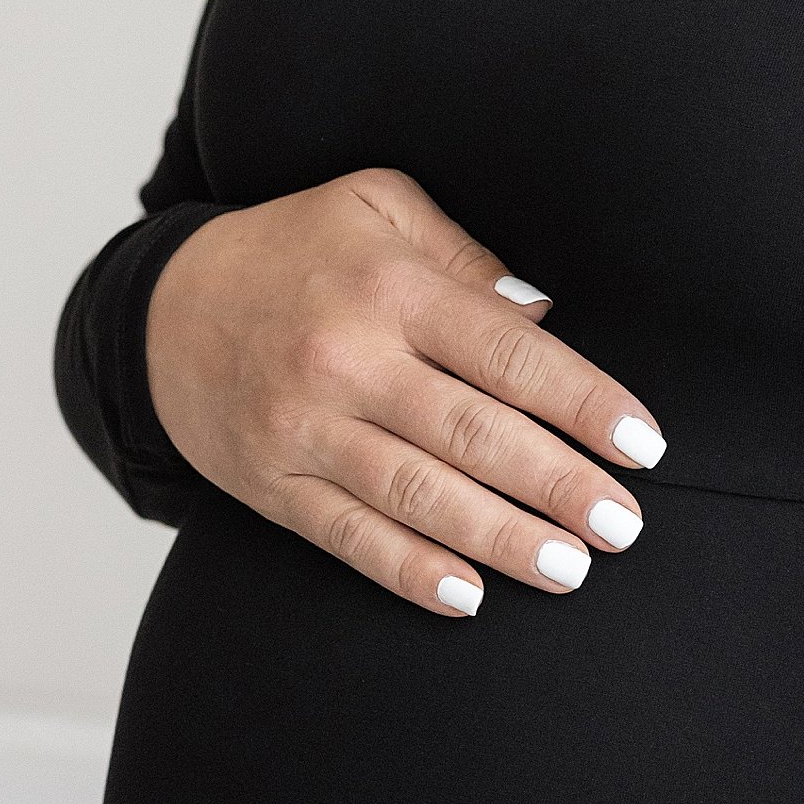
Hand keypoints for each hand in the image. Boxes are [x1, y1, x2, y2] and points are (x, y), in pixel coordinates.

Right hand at [141, 167, 662, 614]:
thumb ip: (464, 253)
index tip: (642, 444)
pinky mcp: (271, 485)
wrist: (160, 308)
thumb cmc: (297, 252)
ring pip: (418, 494)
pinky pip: (348, 536)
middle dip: (557, 484)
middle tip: (624, 526)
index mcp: (389, 287)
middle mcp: (347, 359)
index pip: (508, 350)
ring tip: (570, 569)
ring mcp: (303, 428)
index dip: (583, 401)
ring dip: (501, 538)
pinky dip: (408, 571)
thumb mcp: (376, 207)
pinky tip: (468, 596)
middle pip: (472, 431)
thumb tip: (545, 309)